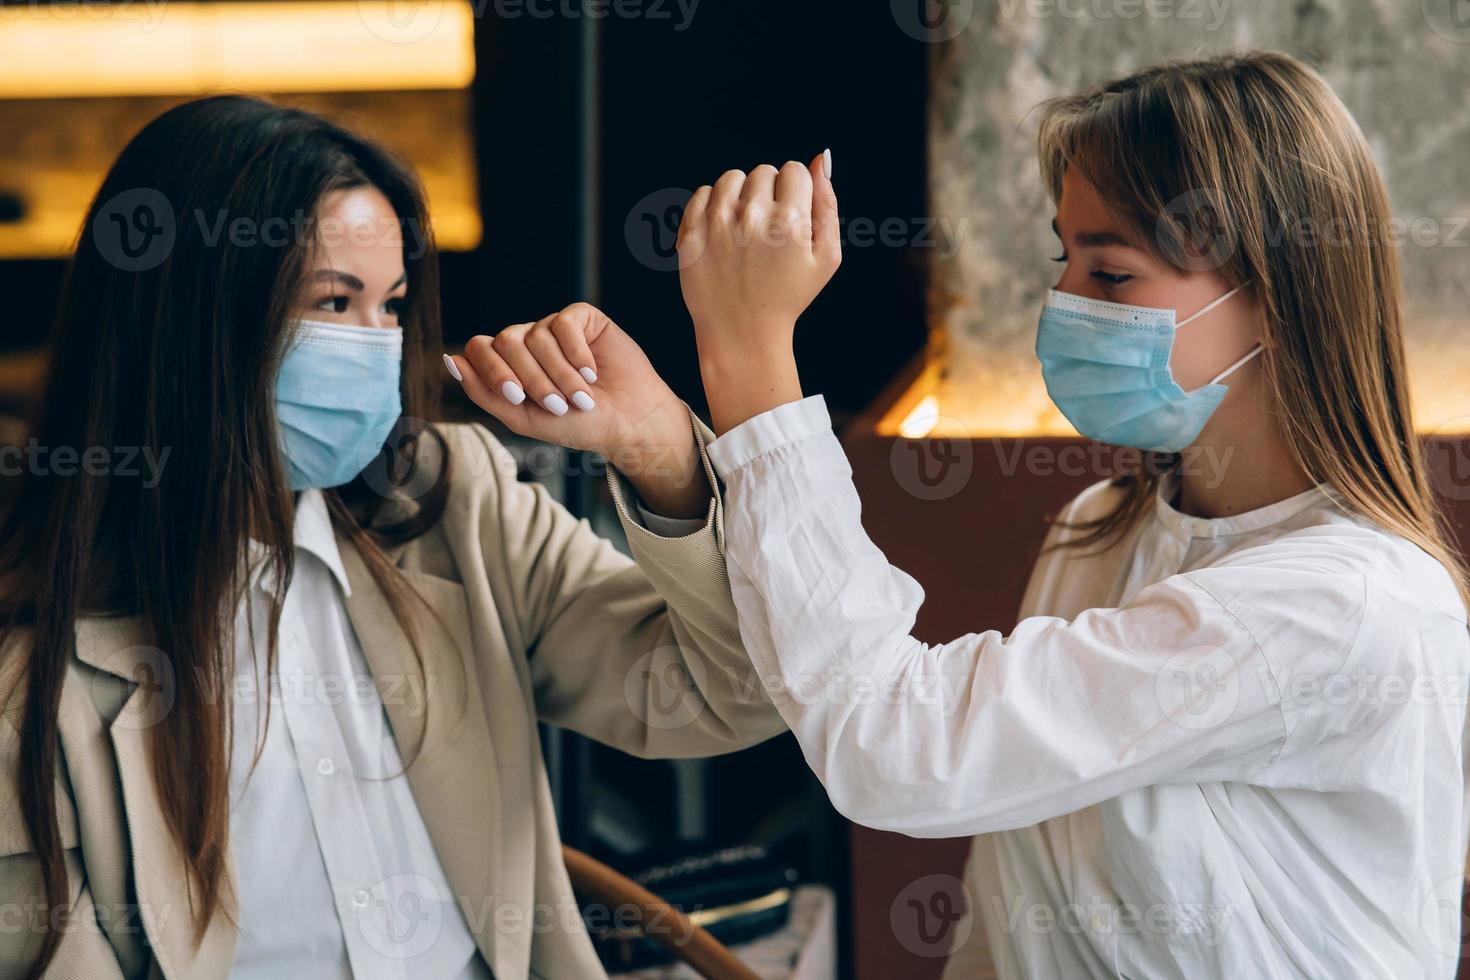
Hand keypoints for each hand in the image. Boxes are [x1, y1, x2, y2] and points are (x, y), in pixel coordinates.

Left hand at [447, 303, 709, 517]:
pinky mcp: (582, 318)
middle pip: (507, 342)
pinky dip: (576, 354)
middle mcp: (527, 340)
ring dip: (560, 374)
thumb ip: (484, 393)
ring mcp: (553, 327)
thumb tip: (450, 361)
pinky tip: (591, 372)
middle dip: (532, 378)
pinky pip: (564, 323)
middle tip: (557, 404)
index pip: (480, 348)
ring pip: (537, 337)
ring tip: (581, 397)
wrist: (626, 423)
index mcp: (508, 363)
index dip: (495, 370)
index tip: (519, 397)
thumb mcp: (523, 418)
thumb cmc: (577, 424)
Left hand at [676, 151, 840, 433]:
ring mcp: (717, 225)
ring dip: (742, 195)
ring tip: (746, 227)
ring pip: (732, 177)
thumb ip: (828, 204)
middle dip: (770, 193)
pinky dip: (714, 205)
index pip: (794, 170)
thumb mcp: (827, 257)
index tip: (792, 216)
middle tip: (769, 229)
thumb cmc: (790, 296)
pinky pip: (703, 193)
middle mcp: (751, 218)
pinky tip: (725, 231)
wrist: (742, 333)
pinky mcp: (692, 234)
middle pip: (764, 172)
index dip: (796, 192)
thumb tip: (822, 159)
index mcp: (789, 222)